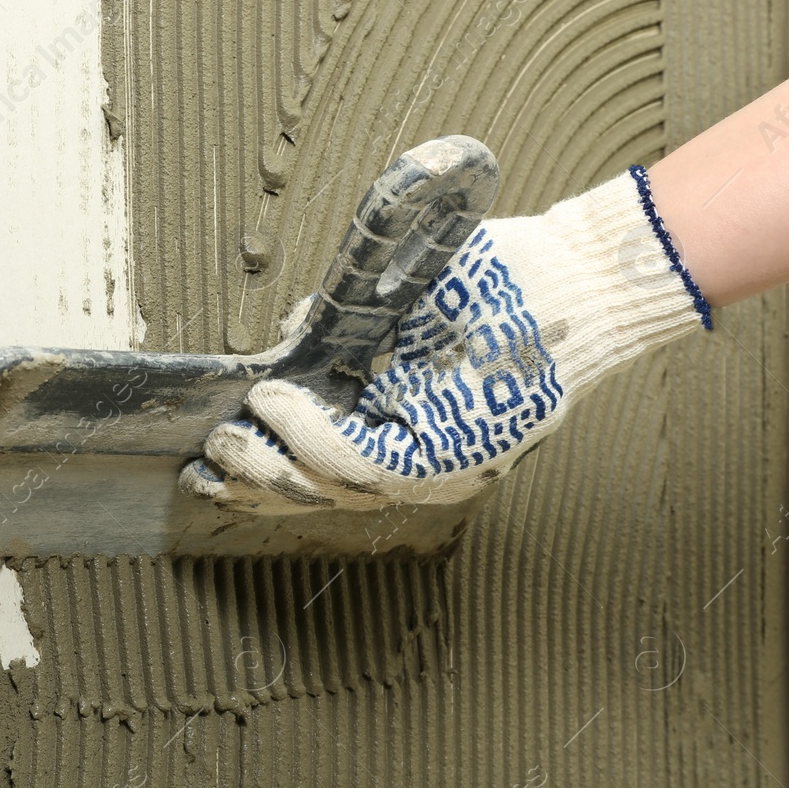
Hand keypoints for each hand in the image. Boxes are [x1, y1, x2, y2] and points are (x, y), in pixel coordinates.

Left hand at [181, 161, 709, 510]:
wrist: (577, 291)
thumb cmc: (518, 290)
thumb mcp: (436, 301)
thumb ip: (363, 328)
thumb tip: (297, 338)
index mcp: (454, 441)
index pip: (360, 464)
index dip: (303, 435)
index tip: (265, 397)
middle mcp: (438, 466)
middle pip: (334, 494)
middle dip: (266, 474)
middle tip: (219, 442)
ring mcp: (426, 464)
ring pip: (331, 497)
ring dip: (265, 488)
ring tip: (211, 476)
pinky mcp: (410, 447)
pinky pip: (342, 478)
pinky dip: (290, 474)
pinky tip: (244, 475)